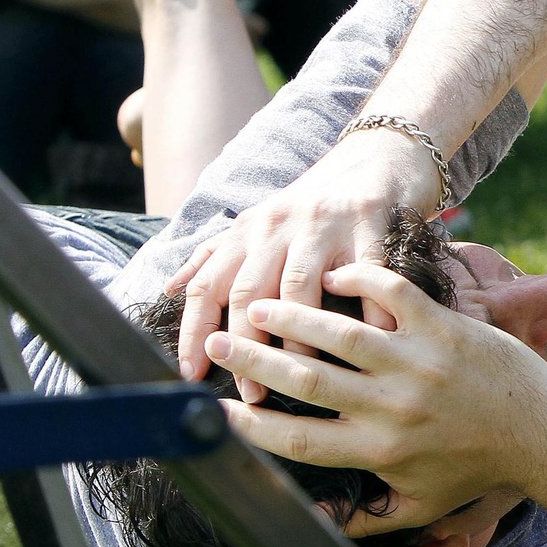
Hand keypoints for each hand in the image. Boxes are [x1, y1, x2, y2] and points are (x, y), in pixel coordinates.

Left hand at [168, 127, 442, 397]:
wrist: (378, 154)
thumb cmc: (316, 201)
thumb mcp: (259, 221)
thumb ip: (215, 254)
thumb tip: (168, 287)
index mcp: (248, 230)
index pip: (207, 284)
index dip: (193, 331)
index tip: (192, 373)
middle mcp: (279, 225)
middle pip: (251, 291)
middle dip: (246, 346)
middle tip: (253, 392)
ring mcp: (325, 224)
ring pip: (300, 287)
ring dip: (298, 338)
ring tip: (303, 378)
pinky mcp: (370, 223)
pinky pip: (367, 274)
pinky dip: (369, 311)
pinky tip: (371, 345)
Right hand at [205, 262, 546, 530]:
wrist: (544, 434)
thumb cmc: (476, 469)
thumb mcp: (419, 506)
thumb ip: (363, 519)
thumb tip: (310, 523)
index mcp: (379, 452)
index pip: (296, 442)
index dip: (250, 425)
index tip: (215, 410)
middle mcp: (393, 408)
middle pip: (304, 381)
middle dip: (252, 360)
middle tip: (216, 343)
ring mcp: (420, 364)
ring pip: (339, 333)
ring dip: (290, 316)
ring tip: (254, 305)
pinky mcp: (446, 329)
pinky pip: (393, 294)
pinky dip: (360, 280)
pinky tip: (331, 275)